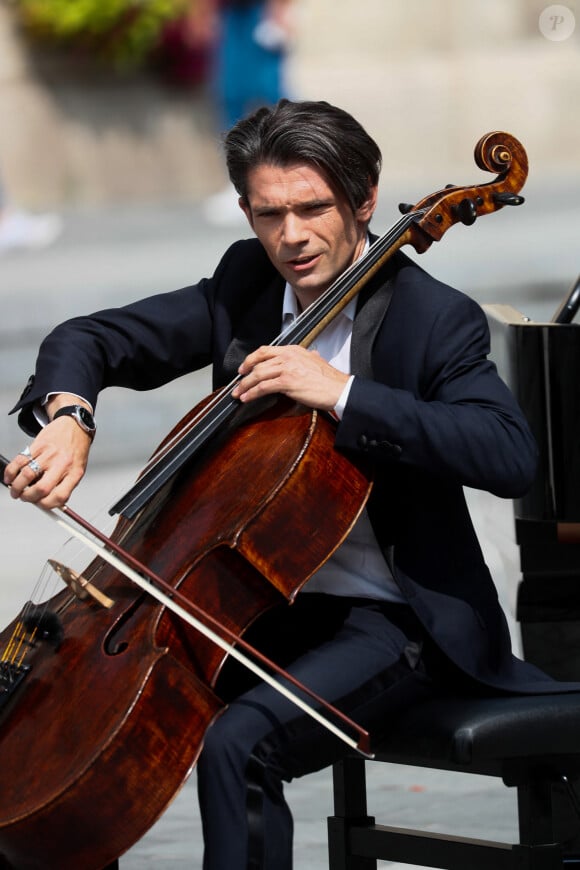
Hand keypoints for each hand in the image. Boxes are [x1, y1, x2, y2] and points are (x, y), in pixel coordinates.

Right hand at [3, 398, 91, 508]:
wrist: (75, 426)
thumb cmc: (76, 450)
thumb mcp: (77, 470)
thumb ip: (63, 486)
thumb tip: (45, 502)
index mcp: (75, 474)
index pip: (59, 497)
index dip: (46, 505)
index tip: (39, 504)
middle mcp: (63, 464)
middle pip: (41, 488)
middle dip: (28, 497)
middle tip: (23, 497)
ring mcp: (50, 454)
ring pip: (27, 475)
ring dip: (17, 486)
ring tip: (15, 490)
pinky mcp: (38, 444)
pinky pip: (20, 461)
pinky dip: (11, 471)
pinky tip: (9, 477)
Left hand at [232, 345, 348, 410]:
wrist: (339, 389)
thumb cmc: (330, 379)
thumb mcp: (317, 360)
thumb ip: (310, 356)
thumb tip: (311, 354)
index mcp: (294, 350)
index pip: (266, 350)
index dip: (252, 358)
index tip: (245, 366)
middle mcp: (289, 356)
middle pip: (258, 362)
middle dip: (244, 373)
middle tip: (238, 382)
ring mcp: (287, 368)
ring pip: (258, 374)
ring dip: (245, 385)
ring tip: (238, 393)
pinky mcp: (287, 382)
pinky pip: (263, 387)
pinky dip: (252, 393)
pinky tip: (246, 398)